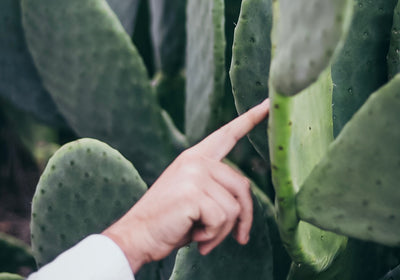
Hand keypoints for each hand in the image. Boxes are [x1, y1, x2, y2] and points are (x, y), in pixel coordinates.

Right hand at [103, 99, 269, 272]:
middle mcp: (196, 160)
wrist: (136, 235)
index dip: (249, 119)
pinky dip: (212, 236)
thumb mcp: (194, 197)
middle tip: (237, 238)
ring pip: (234, 208)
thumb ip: (216, 189)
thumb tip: (243, 204)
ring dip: (221, 232)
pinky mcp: (193, 192)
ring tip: (201, 236)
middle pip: (243, 187)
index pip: (227, 135)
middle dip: (243, 219)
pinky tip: (194, 236)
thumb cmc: (169, 220)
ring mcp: (194, 174)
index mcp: (195, 157)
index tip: (268, 104)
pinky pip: (222, 220)